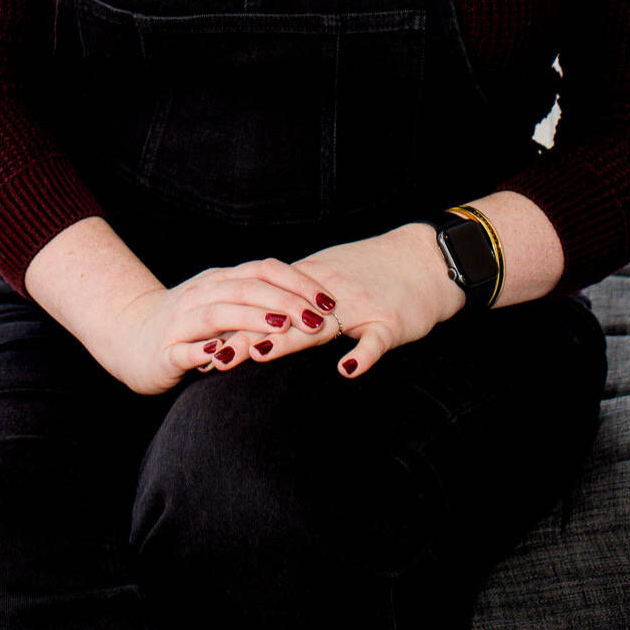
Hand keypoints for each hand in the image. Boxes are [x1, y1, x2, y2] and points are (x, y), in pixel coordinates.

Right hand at [93, 258, 340, 395]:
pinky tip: (219, 354)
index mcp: (220, 281)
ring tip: (281, 328)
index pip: (263, 271)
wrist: (129, 336)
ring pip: (218, 313)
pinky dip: (202, 349)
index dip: (297, 282)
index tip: (329, 299)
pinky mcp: (165, 351)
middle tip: (317, 317)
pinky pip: (185, 348)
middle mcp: (202, 293)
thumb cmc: (187, 324)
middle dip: (285, 301)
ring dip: (252, 319)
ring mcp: (181, 320)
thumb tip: (308, 304)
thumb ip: (256, 301)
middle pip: (246, 288)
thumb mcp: (223, 306)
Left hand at [212, 225, 464, 380]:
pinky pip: (374, 341)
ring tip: (258, 353)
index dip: (235, 323)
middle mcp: (328, 292)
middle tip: (216, 354)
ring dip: (288, 340)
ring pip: (319, 325)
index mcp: (311, 281)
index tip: (203, 341)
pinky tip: (346, 371)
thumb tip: (261, 319)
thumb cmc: (375, 270)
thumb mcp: (330, 275)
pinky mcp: (390, 322)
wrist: (425, 257)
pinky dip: (362, 356)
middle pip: (282, 315)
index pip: (266, 302)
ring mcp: (359, 307)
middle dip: (246, 335)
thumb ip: (298, 296)